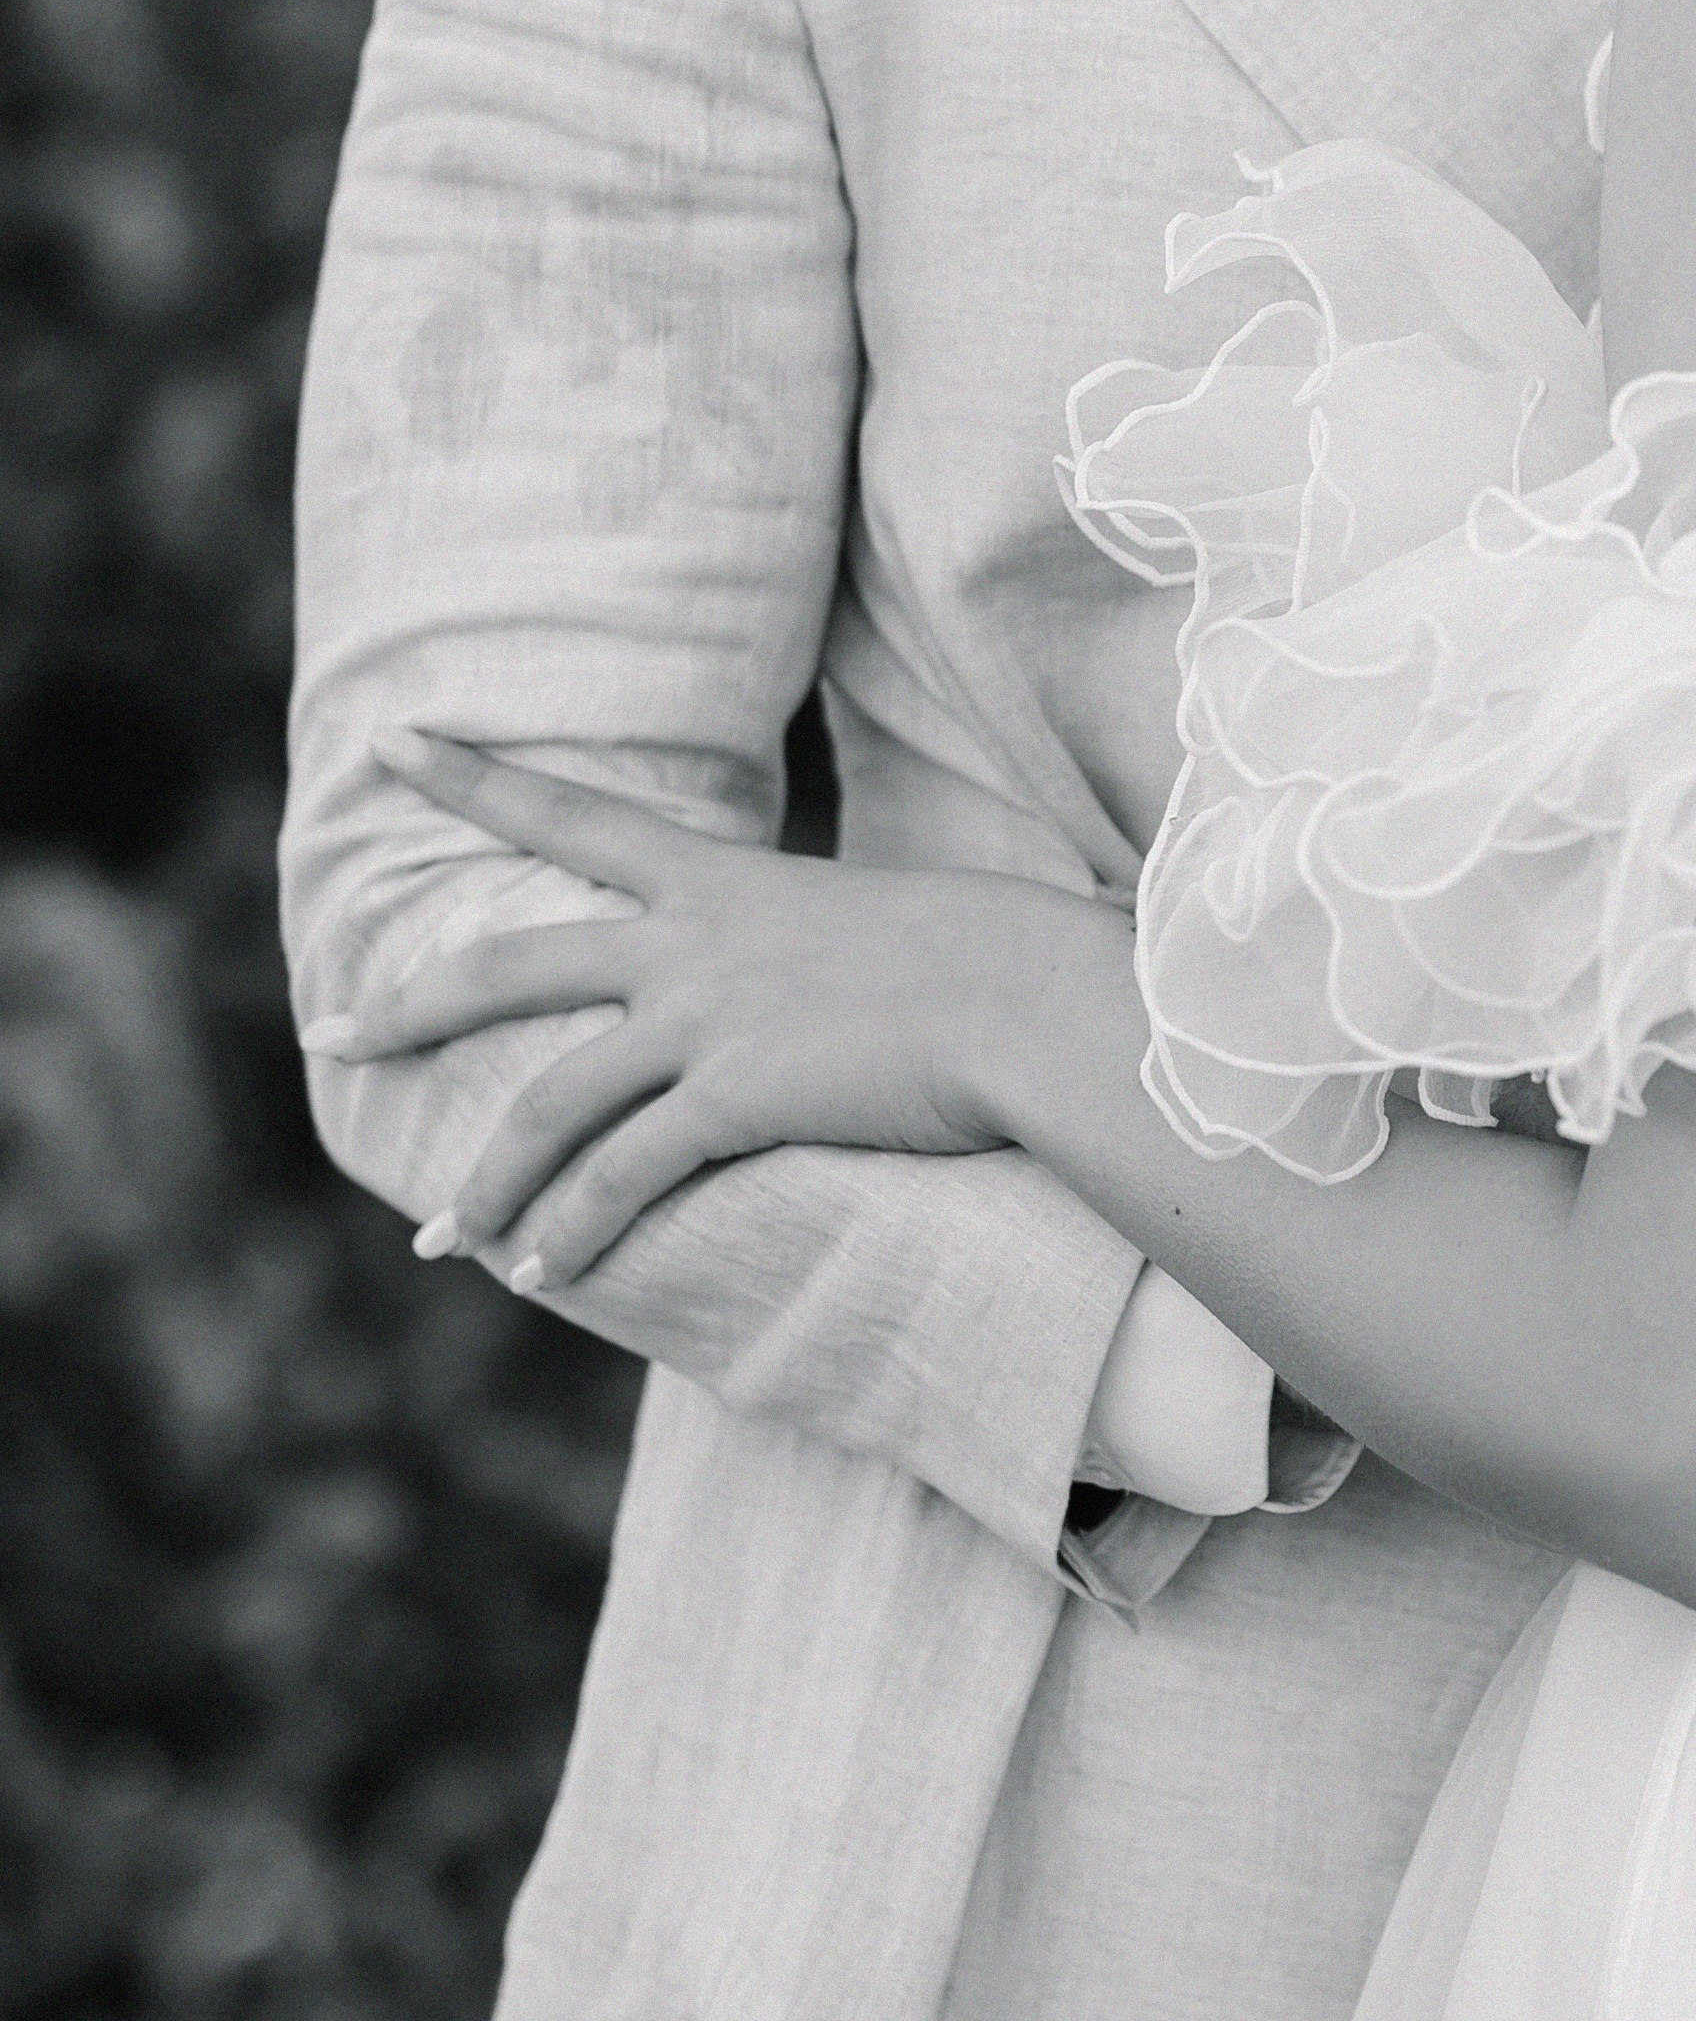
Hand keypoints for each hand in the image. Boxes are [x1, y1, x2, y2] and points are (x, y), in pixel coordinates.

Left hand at [301, 730, 1092, 1287]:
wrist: (1036, 999)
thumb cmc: (1002, 960)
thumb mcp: (897, 925)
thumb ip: (837, 949)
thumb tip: (867, 978)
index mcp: (725, 881)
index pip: (572, 815)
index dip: (474, 779)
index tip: (392, 745)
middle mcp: (691, 942)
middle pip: (508, 968)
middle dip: (407, 1006)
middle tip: (333, 1033)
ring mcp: (706, 1021)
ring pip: (547, 1107)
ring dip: (484, 1184)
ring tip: (439, 1241)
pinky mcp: (736, 1100)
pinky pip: (623, 1180)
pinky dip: (573, 1233)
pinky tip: (543, 1275)